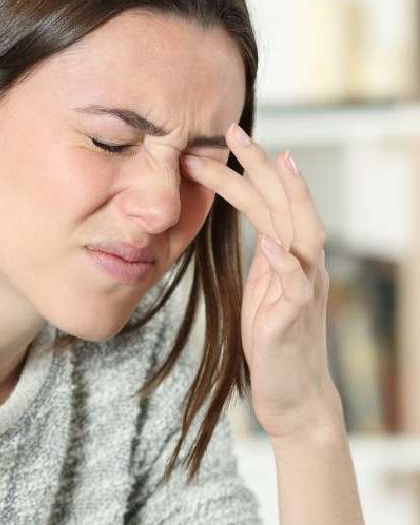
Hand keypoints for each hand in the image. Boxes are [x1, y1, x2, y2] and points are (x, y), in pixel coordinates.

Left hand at [180, 124, 342, 442]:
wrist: (292, 394)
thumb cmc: (273, 338)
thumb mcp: (261, 287)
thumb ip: (259, 253)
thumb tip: (243, 219)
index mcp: (288, 253)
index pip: (268, 200)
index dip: (246, 168)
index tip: (220, 137)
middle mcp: (302, 263)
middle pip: (287, 203)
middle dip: (263, 165)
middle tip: (235, 130)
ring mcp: (303, 289)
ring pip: (304, 233)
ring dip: (292, 198)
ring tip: (279, 164)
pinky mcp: (294, 319)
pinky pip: (296, 287)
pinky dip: (286, 265)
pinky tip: (272, 246)